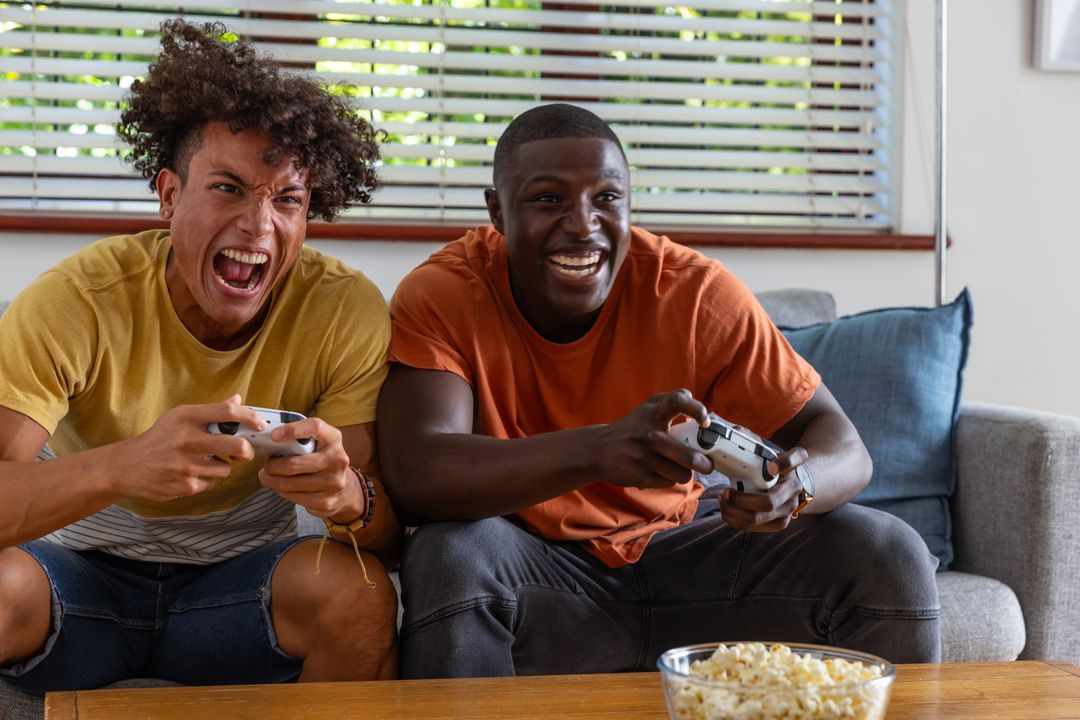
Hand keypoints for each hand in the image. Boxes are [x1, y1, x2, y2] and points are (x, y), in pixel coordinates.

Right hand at [112, 394, 260, 501]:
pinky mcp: (185, 486)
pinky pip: (212, 483)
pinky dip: (207, 479)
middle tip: (244, 451)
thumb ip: (211, 411)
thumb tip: (238, 400)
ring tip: (206, 462)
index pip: (227, 412)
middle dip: (246, 450)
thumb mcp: (179, 417)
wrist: (126, 467)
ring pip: (226, 468)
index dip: (250, 417)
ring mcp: (187, 465)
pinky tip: (192, 473)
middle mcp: (187, 440)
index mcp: (186, 417)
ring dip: (222, 466)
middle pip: (237, 445)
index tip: (260, 424)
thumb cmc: (158, 439)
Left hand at [256, 415, 362, 520]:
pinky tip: (281, 488)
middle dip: (272, 466)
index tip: (273, 436)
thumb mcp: (317, 442)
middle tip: (266, 466)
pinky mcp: (327, 501)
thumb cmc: (320, 458)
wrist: (344, 486)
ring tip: (268, 477)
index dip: (292, 430)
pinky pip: (294, 497)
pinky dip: (282, 492)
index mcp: (332, 438)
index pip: (314, 428)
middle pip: (293, 463)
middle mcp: (337, 459)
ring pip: (289, 483)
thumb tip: (270, 440)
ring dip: (272, 481)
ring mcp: (334, 481)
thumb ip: (299, 438)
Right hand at [594, 389, 714, 489]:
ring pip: (683, 474)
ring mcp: (644, 457)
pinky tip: (658, 471)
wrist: (598, 449)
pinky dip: (668, 479)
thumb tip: (699, 408)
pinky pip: (669, 482)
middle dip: (705, 464)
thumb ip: (673, 401)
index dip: (697, 410)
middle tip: (707, 464)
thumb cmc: (632, 427)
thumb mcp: (648, 408)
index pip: (679, 402)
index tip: (705, 422)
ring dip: (684, 472)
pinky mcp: (640, 476)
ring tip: (676, 465)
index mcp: (653, 413)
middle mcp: (649, 434)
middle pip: (689, 457)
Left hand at [717, 446, 808, 531]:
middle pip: (768, 502)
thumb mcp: (768, 450)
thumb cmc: (773, 464)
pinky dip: (734, 519)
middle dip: (741, 500)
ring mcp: (788, 509)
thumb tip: (731, 433)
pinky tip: (726, 508)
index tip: (769, 466)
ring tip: (723, 500)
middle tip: (727, 492)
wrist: (793, 484)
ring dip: (733, 512)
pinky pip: (753, 527)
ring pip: (757, 518)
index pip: (796, 459)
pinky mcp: (778, 523)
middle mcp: (795, 489)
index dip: (783, 463)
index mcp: (795, 465)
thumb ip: (751, 440)